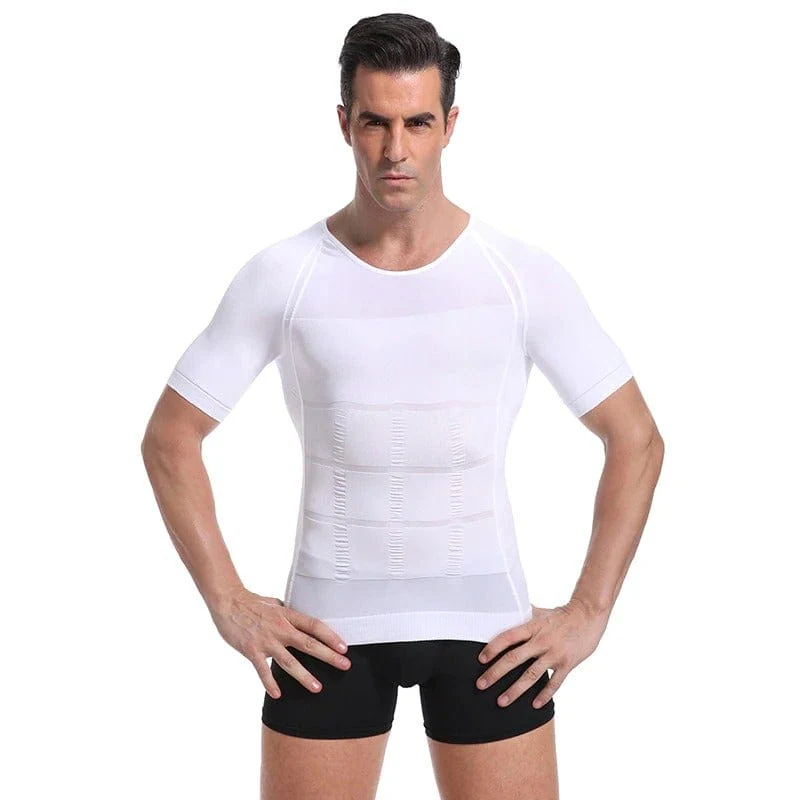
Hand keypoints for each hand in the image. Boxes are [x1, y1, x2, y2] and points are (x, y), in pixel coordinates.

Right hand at [207, 586, 350, 699]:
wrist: (228, 601)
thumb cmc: (252, 603)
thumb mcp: (275, 604)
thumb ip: (288, 614)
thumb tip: (300, 620)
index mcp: (288, 616)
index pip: (315, 626)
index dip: (331, 636)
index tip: (344, 647)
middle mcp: (280, 628)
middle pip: (309, 644)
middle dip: (329, 656)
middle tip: (345, 666)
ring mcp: (266, 640)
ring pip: (289, 661)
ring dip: (304, 676)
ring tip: (318, 688)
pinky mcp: (251, 650)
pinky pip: (262, 670)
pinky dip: (270, 683)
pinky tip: (278, 695)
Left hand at [475, 598, 608, 708]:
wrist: (588, 616)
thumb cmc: (561, 615)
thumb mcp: (540, 612)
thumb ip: (522, 615)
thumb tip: (504, 611)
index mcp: (533, 626)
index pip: (508, 637)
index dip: (493, 648)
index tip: (481, 659)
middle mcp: (542, 641)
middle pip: (514, 658)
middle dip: (496, 673)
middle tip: (481, 685)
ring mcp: (555, 654)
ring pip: (531, 675)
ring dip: (515, 690)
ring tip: (501, 701)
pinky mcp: (567, 664)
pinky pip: (554, 683)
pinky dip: (544, 695)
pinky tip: (534, 705)